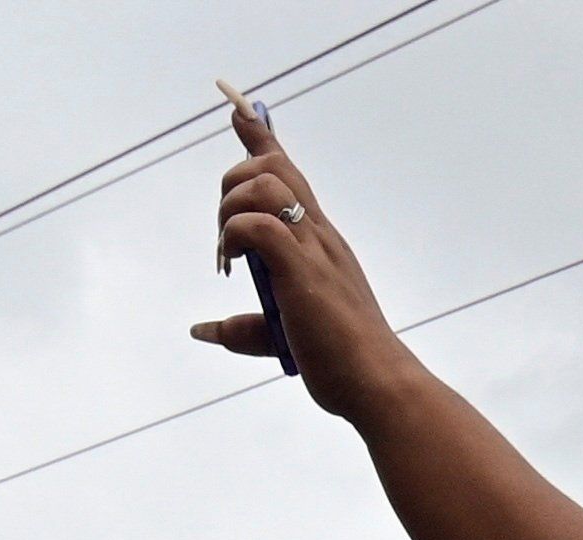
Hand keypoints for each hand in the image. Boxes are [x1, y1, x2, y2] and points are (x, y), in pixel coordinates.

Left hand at [193, 101, 411, 422]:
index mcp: (321, 242)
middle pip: (271, 166)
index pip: (289, 173)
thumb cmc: (343, 365)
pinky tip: (234, 263)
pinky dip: (235, 235)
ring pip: (263, 184)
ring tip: (228, 253)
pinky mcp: (304, 272)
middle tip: (224, 237)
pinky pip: (259, 225)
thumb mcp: (283, 337)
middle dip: (232, 183)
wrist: (380, 385)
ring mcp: (314, 250)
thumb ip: (244, 329)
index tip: (237, 111)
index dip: (259, 137)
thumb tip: (202, 330)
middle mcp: (319, 236)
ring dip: (231, 208)